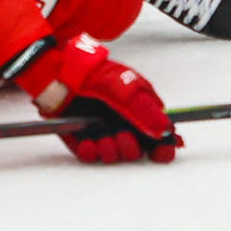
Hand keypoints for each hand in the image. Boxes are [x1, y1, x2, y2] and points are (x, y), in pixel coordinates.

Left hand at [14, 34, 177, 165]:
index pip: (158, 139)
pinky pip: (90, 157)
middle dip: (130, 147)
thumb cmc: (100, 76)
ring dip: (109, 149)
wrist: (64, 74)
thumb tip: (167, 132)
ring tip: (101, 136)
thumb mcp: (128, 90)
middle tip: (121, 134)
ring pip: (113, 157)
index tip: (159, 153)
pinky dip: (90, 152)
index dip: (162, 149)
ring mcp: (102, 134)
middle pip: (136, 153)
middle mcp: (123, 126)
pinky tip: (88, 142)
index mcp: (139, 114)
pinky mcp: (82, 140)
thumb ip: (148, 112)